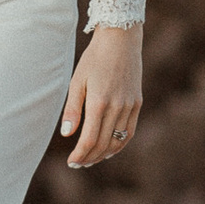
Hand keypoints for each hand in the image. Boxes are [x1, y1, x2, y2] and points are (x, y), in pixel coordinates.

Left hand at [59, 24, 141, 170]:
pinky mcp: (137, 103)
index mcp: (99, 103)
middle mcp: (117, 107)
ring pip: (118, 141)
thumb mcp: (77, 81)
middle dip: (89, 158)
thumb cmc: (94, 59)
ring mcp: (130, 106)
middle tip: (78, 164)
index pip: (89, 140)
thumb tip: (67, 134)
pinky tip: (110, 148)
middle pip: (104, 144)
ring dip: (104, 154)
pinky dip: (120, 144)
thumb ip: (72, 109)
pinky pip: (129, 131)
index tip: (71, 162)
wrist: (120, 40)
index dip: (80, 155)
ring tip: (91, 159)